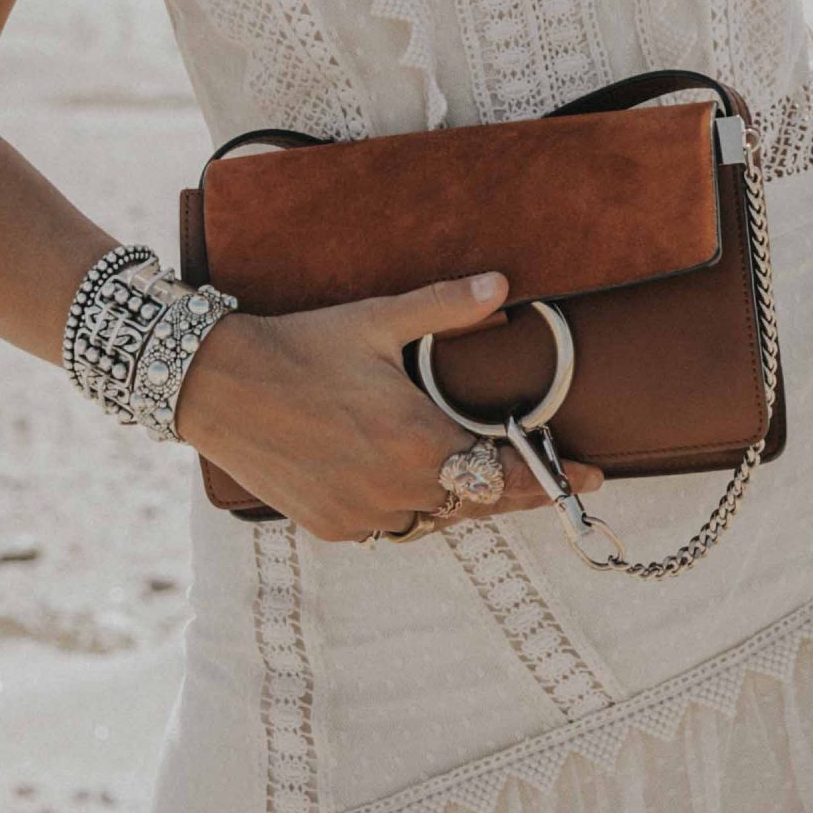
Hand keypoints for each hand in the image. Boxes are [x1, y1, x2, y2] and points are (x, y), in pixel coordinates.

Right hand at [173, 269, 603, 542]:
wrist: (217, 385)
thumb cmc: (300, 346)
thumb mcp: (376, 320)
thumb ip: (445, 307)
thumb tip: (502, 285)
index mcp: (419, 443)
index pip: (508, 476)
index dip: (555, 479)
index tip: (594, 477)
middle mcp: (397, 491)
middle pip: (477, 503)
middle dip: (508, 487)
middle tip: (540, 469)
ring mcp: (362, 516)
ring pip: (434, 520)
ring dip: (455, 497)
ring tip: (470, 467)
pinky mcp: (331, 527)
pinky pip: (390, 527)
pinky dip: (408, 507)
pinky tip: (406, 477)